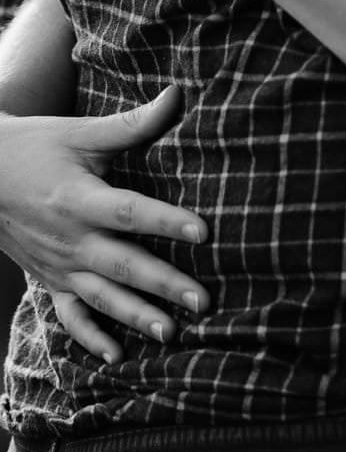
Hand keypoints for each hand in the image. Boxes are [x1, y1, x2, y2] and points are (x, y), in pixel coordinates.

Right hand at [0, 86, 209, 364]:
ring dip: (136, 316)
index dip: (166, 221)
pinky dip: (91, 337)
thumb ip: (131, 123)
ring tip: (172, 333)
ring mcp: (58, 265)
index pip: (130, 212)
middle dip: (164, 284)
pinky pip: (69, 316)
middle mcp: (70, 238)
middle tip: (203, 301)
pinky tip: (118, 356)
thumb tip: (178, 95)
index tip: (203, 231)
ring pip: (102, 297)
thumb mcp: (80, 132)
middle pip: (123, 264)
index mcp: (79, 198)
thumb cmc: (37, 147)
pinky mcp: (48, 280)